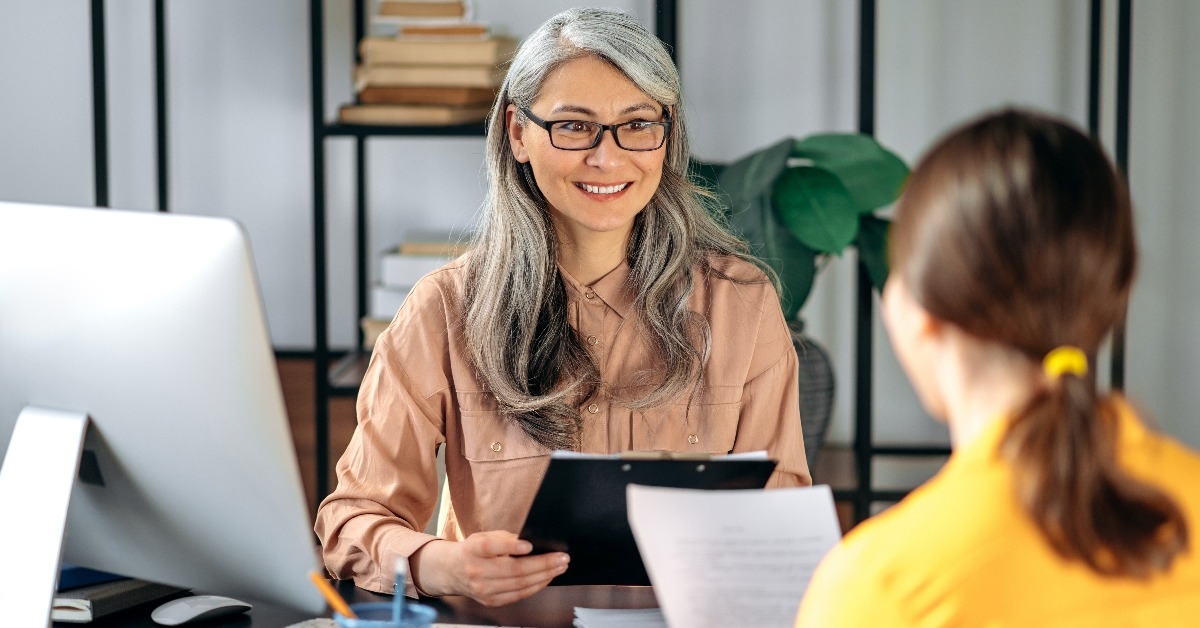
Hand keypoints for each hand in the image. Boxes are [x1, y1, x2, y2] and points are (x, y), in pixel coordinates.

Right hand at [410, 530, 568, 605]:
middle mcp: (477, 571)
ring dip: (544, 576)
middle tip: (562, 558)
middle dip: (543, 564)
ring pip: (520, 585)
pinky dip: (536, 586)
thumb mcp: (484, 537)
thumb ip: (505, 538)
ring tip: (560, 567)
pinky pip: (518, 595)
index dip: (510, 546)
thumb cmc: (473, 550)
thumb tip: (533, 543)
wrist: (452, 571)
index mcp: (473, 550)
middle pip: (514, 570)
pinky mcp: (491, 601)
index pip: (490, 547)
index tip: (529, 545)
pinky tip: (547, 578)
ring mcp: (484, 589)